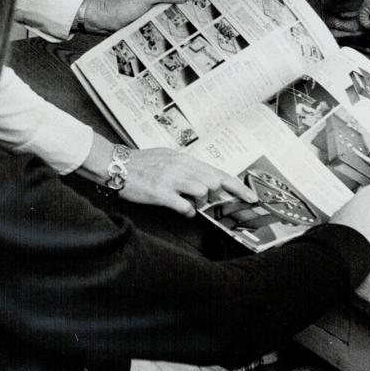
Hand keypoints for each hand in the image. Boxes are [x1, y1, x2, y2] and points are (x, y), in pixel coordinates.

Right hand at [78, 135, 256, 216]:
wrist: (118, 165)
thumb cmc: (142, 163)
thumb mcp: (168, 158)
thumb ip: (187, 168)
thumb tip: (206, 180)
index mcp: (184, 159)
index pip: (218, 172)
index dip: (238, 187)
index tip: (251, 197)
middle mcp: (181, 166)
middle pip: (214, 181)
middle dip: (216, 195)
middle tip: (208, 201)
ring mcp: (171, 179)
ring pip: (203, 191)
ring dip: (200, 202)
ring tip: (189, 202)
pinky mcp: (160, 192)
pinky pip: (185, 206)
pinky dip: (188, 211)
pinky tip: (182, 209)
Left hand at [80, 0, 190, 32]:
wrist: (106, 22)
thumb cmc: (121, 7)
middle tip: (206, 0)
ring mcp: (154, 0)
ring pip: (173, 2)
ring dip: (183, 6)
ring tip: (199, 11)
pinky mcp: (152, 12)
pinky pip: (167, 11)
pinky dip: (175, 15)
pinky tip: (185, 20)